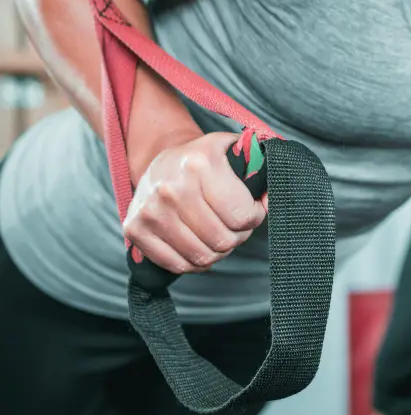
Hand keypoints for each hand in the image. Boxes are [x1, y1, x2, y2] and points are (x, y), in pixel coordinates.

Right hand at [123, 131, 266, 274]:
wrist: (159, 156)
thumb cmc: (204, 158)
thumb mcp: (232, 149)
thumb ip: (260, 167)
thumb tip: (272, 197)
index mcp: (200, 164)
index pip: (242, 216)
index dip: (255, 217)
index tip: (252, 209)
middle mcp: (171, 188)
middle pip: (223, 240)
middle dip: (238, 235)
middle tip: (236, 224)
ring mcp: (150, 210)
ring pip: (202, 256)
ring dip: (218, 250)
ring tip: (219, 233)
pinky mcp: (134, 229)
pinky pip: (177, 264)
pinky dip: (195, 262)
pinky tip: (200, 244)